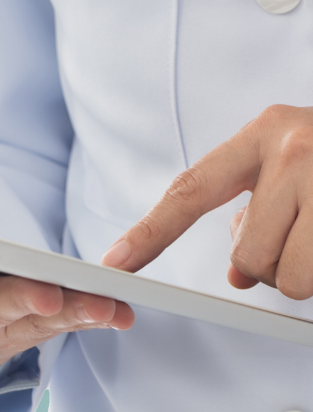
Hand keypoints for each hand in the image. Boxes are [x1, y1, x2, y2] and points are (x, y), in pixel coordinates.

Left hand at [101, 104, 312, 299]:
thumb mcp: (291, 157)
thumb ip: (255, 206)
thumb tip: (237, 270)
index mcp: (264, 133)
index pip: (192, 190)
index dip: (151, 231)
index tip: (116, 261)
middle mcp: (295, 151)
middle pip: (249, 257)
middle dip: (269, 265)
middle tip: (299, 239)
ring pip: (291, 278)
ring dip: (305, 273)